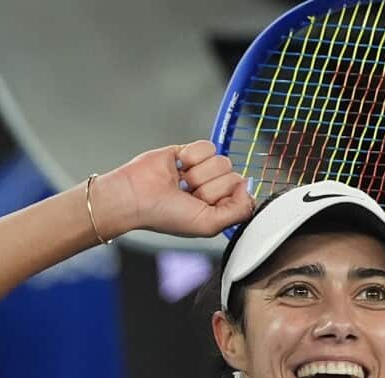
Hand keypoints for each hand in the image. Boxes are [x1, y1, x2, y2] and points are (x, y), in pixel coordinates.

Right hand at [94, 140, 253, 237]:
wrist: (136, 197)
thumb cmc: (166, 215)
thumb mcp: (209, 225)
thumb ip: (239, 211)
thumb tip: (248, 186)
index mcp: (219, 208)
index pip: (243, 194)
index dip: (227, 198)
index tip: (206, 206)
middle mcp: (213, 188)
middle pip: (233, 176)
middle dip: (209, 188)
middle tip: (188, 195)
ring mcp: (202, 169)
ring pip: (221, 161)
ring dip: (198, 173)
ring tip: (180, 183)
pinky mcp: (191, 152)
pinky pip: (208, 146)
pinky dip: (192, 156)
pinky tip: (177, 167)